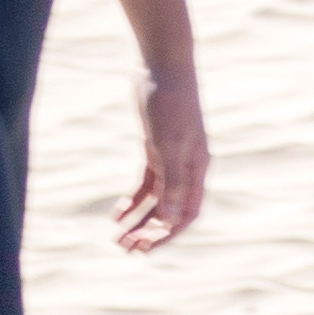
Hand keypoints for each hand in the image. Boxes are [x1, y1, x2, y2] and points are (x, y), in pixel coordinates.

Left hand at [118, 55, 212, 250]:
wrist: (163, 65)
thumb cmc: (169, 100)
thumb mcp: (167, 142)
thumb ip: (172, 180)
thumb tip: (171, 218)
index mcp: (197, 169)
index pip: (186, 213)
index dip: (167, 235)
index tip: (145, 249)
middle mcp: (188, 168)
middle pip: (171, 211)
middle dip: (150, 233)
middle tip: (126, 249)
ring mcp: (172, 158)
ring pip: (157, 200)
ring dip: (139, 220)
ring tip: (118, 237)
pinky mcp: (156, 148)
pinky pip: (147, 183)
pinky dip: (132, 200)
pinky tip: (117, 213)